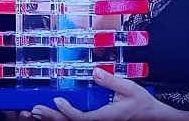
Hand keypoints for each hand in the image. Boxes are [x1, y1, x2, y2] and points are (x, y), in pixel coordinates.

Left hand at [31, 68, 164, 120]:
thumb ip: (111, 81)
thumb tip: (95, 72)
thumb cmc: (142, 105)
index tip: (57, 101)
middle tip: (34, 110)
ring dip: (53, 119)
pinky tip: (51, 113)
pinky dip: (62, 118)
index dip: (67, 111)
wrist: (154, 117)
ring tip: (35, 114)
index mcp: (106, 117)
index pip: (82, 118)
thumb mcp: (129, 89)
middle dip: (52, 118)